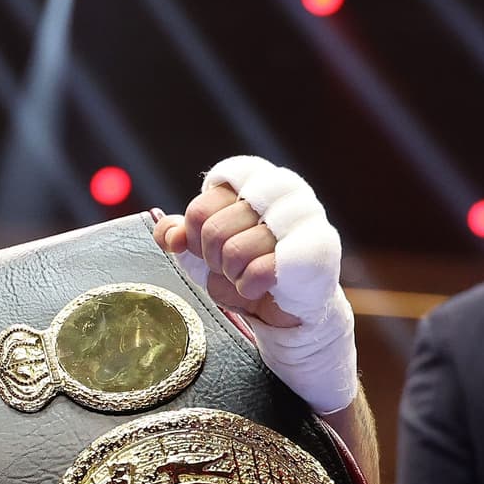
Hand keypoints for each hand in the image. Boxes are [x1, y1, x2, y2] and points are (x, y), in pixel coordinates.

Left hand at [153, 155, 357, 414]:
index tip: (208, 242)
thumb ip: (180, 232)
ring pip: (233, 250)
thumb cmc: (245, 266)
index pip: (204, 201)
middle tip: (230, 264)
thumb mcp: (203, 247)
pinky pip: (258, 271)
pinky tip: (259, 287)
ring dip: (232, 273)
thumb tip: (168, 234)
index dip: (196, 229)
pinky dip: (248, 287)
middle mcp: (284, 188)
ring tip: (246, 274)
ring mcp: (304, 216)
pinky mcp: (315, 250)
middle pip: (211, 227)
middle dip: (212, 256)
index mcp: (256, 178)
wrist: (285, 305)